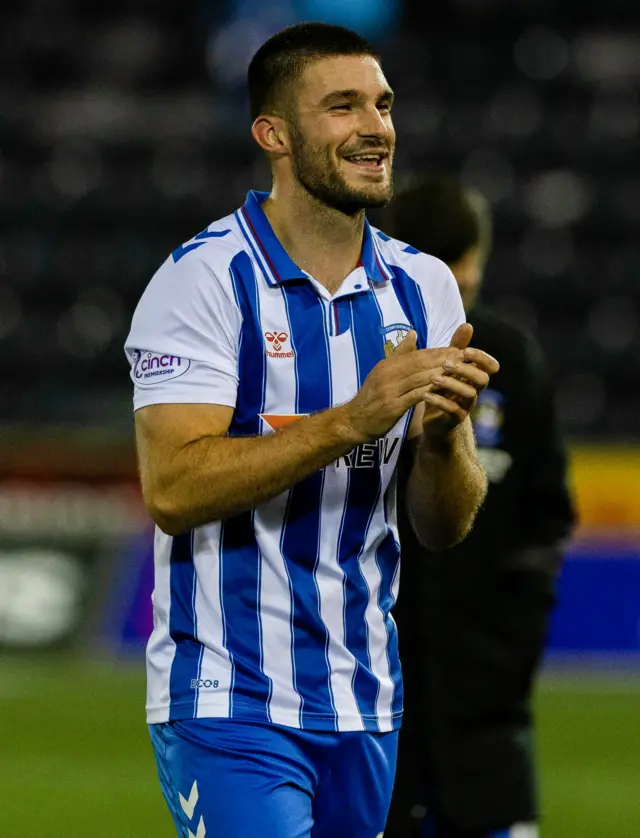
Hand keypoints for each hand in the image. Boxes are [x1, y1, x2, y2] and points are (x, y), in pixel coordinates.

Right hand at [342, 330, 464, 441]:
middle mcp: (388, 374)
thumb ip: (399, 354)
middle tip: (464, 357)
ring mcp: (389, 390)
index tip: (457, 349)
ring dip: (441, 374)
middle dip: (444, 359)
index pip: (417, 354)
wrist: (353, 421)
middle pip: (420, 363)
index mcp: (387, 365)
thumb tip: (413, 333)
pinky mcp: (392, 406)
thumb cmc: (371, 398)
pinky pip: (415, 396)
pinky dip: (431, 392)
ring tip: (459, 372)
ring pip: (420, 378)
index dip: (438, 351)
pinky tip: (445, 392)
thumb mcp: (382, 372)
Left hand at [421, 323, 499, 438]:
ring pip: (469, 394)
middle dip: (466, 369)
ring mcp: (466, 405)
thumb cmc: (444, 388)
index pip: (490, 366)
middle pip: (483, 379)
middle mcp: (474, 390)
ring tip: (433, 378)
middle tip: (446, 364)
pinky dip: (439, 402)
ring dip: (451, 384)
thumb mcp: (449, 366)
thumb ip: (457, 347)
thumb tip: (467, 324)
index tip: (466, 350)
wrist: (434, 419)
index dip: (482, 358)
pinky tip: (425, 395)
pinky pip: (452, 410)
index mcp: (474, 376)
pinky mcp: (454, 418)